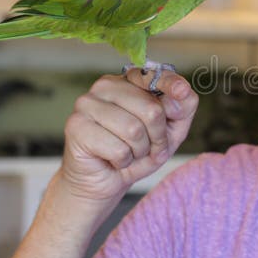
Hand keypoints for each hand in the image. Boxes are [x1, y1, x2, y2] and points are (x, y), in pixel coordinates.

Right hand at [60, 69, 198, 203]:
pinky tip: (112, 159)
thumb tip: (182, 93)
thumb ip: (182, 109)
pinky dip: (123, 161)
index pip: (152, 76)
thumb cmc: (136, 152)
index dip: (170, 85)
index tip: (182, 91)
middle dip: (157, 137)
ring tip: (129, 153)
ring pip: (134, 130)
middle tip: (149, 147)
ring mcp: (86, 104)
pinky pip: (118, 148)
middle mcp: (104, 87)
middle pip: (150, 109)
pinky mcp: (76, 126)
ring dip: (139, 151)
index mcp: (126, 82)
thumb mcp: (169, 131)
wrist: (104, 181)